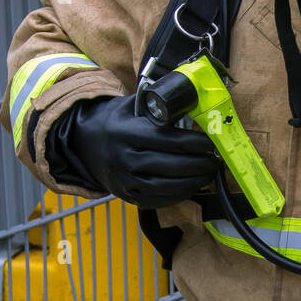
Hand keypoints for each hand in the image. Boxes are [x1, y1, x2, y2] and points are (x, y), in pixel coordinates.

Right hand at [47, 95, 218, 208]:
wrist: (84, 144)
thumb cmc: (116, 122)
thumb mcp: (130, 107)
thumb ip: (157, 106)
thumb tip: (192, 102)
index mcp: (124, 133)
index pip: (167, 140)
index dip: (193, 143)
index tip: (211, 143)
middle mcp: (123, 159)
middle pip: (171, 165)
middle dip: (199, 164)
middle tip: (216, 160)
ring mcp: (124, 181)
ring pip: (167, 185)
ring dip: (194, 181)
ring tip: (209, 174)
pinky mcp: (127, 196)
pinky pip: (158, 199)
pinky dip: (179, 195)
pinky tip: (193, 186)